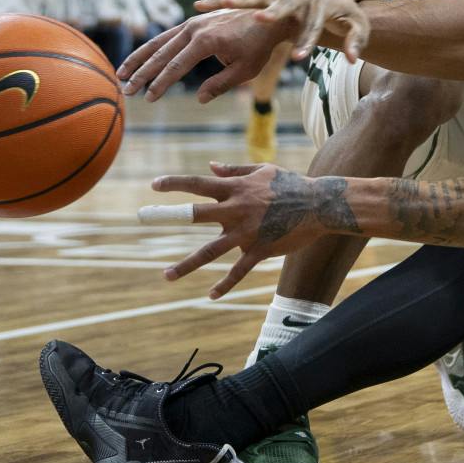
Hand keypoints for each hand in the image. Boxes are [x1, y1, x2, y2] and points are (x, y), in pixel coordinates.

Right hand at [117, 9, 300, 101]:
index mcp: (206, 41)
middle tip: (126, 90)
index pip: (176, 66)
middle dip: (142, 74)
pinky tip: (139, 60)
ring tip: (121, 74)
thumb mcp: (245, 70)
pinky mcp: (193, 22)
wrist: (270, 16)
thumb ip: (220, 85)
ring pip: (159, 42)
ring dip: (139, 58)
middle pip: (161, 54)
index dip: (161, 84)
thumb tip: (199, 99)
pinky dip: (152, 48)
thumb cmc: (260, 46)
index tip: (149, 99)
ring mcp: (192, 22)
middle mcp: (194, 28)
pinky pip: (168, 36)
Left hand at [149, 163, 349, 297]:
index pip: (198, 184)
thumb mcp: (263, 170)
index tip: (154, 186)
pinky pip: (238, 270)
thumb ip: (234, 171)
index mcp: (236, 190)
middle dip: (168, 215)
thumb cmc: (292, 184)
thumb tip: (210, 167)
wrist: (321, 205)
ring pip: (211, 251)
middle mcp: (237, 210)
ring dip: (186, 265)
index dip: (175, 183)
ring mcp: (247, 232)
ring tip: (166, 275)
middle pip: (196, 215)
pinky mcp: (260, 250)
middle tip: (142, 217)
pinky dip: (225, 284)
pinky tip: (212, 294)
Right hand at [194, 0, 364, 60]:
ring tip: (215, 6)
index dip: (307, 42)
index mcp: (320, 6)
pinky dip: (221, 0)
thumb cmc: (343, 7)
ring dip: (236, 1)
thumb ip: (356, 40)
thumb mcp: (358, 23)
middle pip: (284, 5)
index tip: (298, 59)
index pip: (314, 26)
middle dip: (272, 12)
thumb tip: (355, 60)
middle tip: (260, 18)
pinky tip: (198, 6)